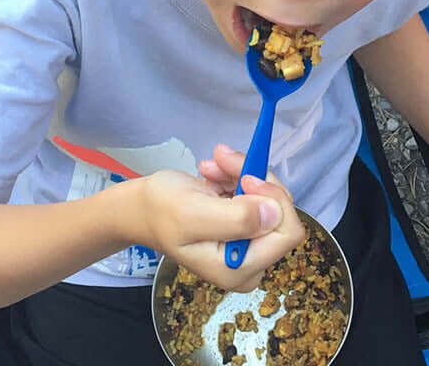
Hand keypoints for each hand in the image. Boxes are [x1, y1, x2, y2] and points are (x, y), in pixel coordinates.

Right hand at [125, 144, 304, 291]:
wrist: (142, 208)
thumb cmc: (160, 212)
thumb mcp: (192, 214)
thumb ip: (236, 218)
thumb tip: (274, 212)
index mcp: (239, 270)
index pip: (286, 234)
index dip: (272, 199)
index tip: (245, 178)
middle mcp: (250, 262)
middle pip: (281, 213)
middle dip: (253, 178)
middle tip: (221, 158)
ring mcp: (250, 244)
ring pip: (269, 198)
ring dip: (241, 172)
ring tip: (210, 165)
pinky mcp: (247, 225)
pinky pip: (258, 193)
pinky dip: (236, 175)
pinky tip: (212, 173)